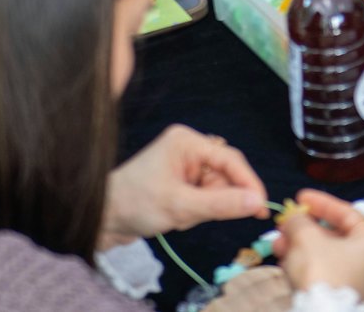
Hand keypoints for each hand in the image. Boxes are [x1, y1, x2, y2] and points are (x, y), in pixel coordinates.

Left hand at [98, 125, 268, 249]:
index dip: (248, 183)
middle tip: (197, 215)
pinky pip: (204, 198)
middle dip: (215, 200)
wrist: (101, 221)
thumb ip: (222, 204)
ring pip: (216, 190)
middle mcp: (188, 149)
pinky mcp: (180, 183)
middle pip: (225, 175)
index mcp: (187, 142)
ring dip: (204, 209)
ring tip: (179, 217)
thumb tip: (258, 202)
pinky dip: (196, 212)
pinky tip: (175, 217)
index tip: (261, 207)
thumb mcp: (180, 206)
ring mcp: (184, 166)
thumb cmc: (134, 205)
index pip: (230, 160)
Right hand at [276, 190, 363, 304]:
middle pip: (336, 237)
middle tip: (285, 225)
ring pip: (328, 257)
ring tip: (278, 245)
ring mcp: (362, 286)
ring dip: (301, 247)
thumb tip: (294, 217)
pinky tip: (285, 262)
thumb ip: (300, 220)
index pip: (349, 214)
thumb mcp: (306, 237)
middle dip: (306, 229)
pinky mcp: (345, 301)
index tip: (301, 197)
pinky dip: (307, 266)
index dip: (322, 203)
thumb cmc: (320, 272)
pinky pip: (326, 275)